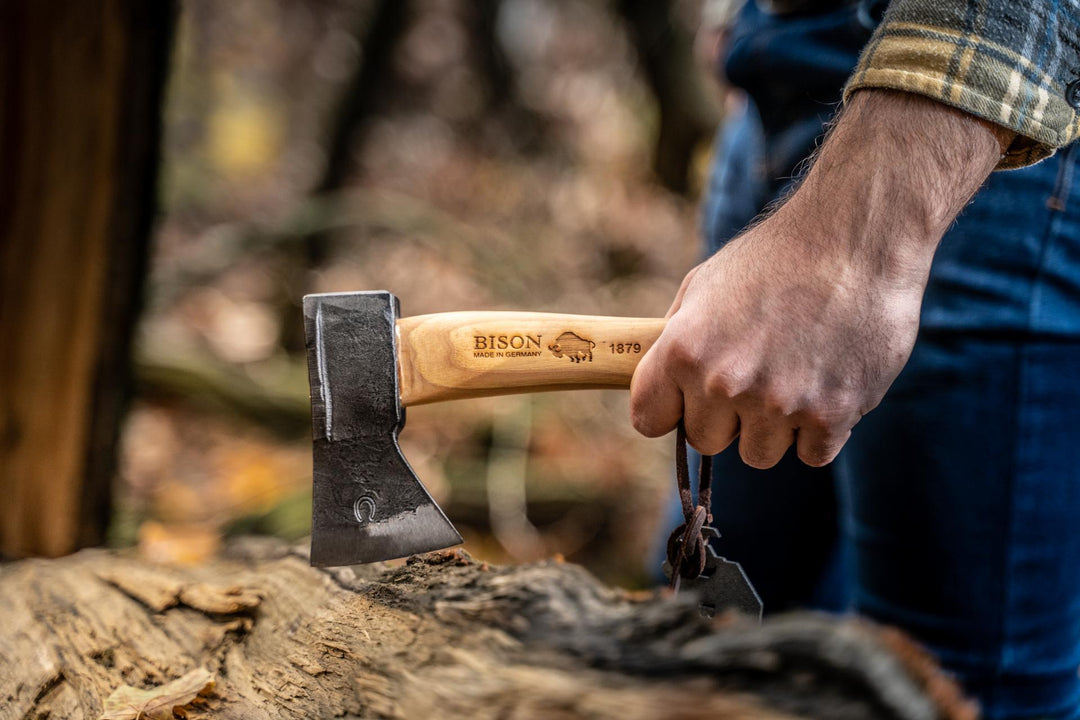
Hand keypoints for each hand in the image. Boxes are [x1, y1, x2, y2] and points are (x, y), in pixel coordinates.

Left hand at [631, 90, 1009, 466]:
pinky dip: (819, 430)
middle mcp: (725, 383)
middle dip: (724, 418)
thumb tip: (662, 383)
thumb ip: (677, 339)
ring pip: (758, 454)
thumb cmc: (777, 256)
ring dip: (772, 427)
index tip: (684, 402)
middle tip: (752, 379)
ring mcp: (778, 403)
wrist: (858, 236)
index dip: (668, 411)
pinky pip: (811, 454)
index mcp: (684, 350)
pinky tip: (826, 385)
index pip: (649, 419)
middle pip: (706, 442)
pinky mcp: (831, 415)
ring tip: (793, 376)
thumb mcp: (705, 284)